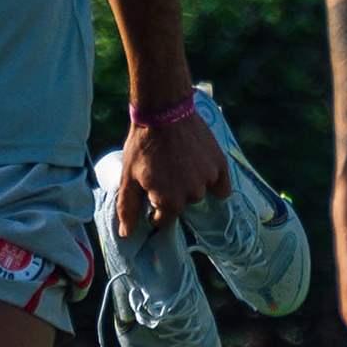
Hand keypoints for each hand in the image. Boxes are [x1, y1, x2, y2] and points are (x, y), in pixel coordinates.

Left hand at [115, 110, 227, 234]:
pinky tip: (201, 169)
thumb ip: (127, 208)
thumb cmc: (142, 145)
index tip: (152, 191)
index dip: (155, 209)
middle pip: (182, 205)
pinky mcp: (220, 165)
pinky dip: (213, 182)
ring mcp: (208, 180)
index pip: (164, 220)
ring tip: (179, 163)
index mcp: (169, 201)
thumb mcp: (128, 176)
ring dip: (190, 184)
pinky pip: (221, 187)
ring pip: (199, 193)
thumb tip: (125, 234)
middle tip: (164, 171)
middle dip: (172, 193)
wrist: (164, 111)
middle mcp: (192, 195)